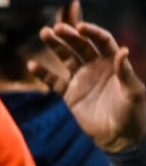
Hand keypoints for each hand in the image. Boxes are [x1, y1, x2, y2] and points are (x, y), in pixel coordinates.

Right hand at [31, 22, 145, 152]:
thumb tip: (123, 50)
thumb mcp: (134, 93)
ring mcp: (81, 79)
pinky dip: (43, 73)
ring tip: (44, 33)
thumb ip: (126, 72)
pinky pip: (54, 81)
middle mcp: (96, 66)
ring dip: (55, 46)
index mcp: (113, 63)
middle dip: (69, 35)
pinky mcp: (69, 93)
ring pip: (66, 57)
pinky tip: (32, 65)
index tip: (81, 27)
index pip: (102, 41)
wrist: (118, 138)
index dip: (92, 32)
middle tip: (56, 28)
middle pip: (80, 46)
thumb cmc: (133, 114)